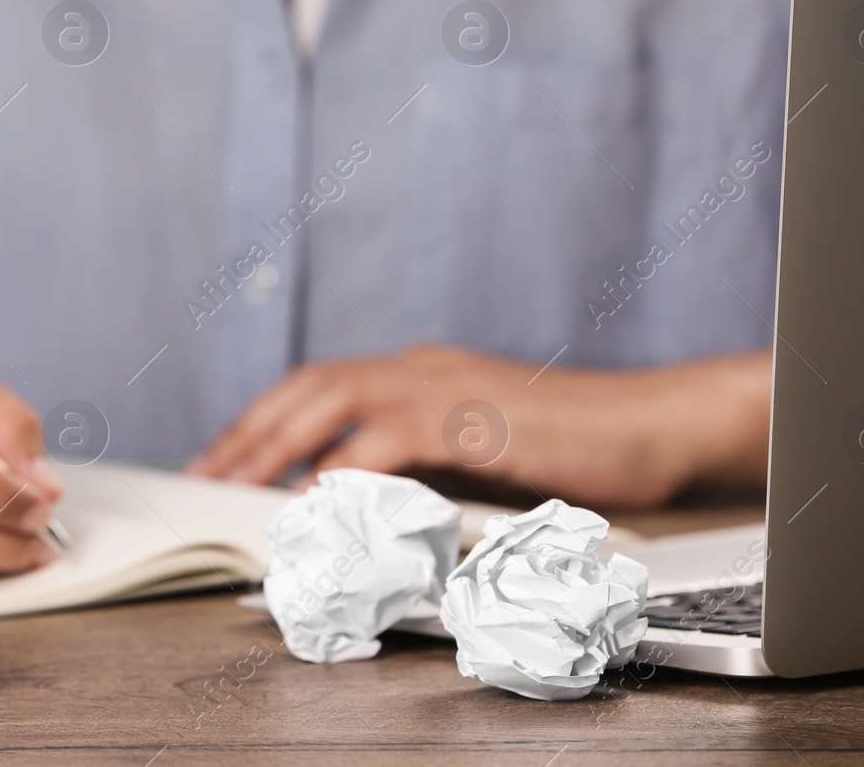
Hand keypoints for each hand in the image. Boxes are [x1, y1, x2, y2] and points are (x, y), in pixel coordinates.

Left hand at [185, 344, 769, 507]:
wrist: (657, 425)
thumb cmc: (574, 446)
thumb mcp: (479, 453)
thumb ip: (421, 463)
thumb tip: (354, 495)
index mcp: (421, 373)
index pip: (320, 387)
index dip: (263, 421)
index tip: (221, 460)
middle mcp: (425, 369)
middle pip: (313, 385)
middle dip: (251, 429)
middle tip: (206, 473)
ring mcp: (452, 387)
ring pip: (340, 396)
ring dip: (281, 439)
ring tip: (240, 481)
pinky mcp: (482, 416)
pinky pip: (399, 432)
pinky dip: (352, 459)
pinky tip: (322, 489)